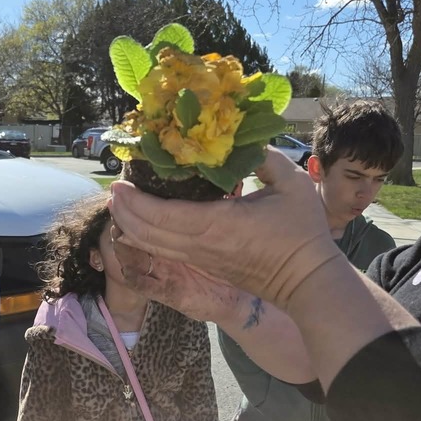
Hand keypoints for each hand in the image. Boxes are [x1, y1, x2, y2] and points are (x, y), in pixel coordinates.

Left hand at [109, 148, 340, 309]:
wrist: (306, 280)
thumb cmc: (302, 232)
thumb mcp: (290, 184)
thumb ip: (263, 157)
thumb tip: (241, 140)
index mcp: (216, 225)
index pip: (162, 215)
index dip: (135, 201)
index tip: (120, 183)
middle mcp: (200, 246)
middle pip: (147, 233)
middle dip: (124, 212)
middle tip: (113, 190)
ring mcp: (201, 260)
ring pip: (152, 247)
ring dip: (131, 226)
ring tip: (119, 205)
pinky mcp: (204, 267)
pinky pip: (165, 253)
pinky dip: (146, 238)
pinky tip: (140, 225)